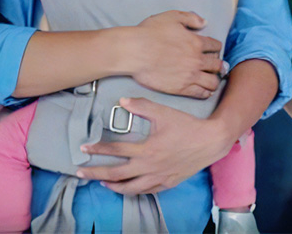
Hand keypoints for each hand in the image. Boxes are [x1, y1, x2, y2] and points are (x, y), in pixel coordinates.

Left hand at [76, 97, 230, 193]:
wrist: (211, 141)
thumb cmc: (188, 125)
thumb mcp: (165, 112)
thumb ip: (143, 106)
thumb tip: (122, 101)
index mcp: (147, 149)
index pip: (115, 150)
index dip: (97, 149)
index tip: (84, 149)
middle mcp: (149, 166)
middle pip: (116, 174)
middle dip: (95, 173)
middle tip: (81, 173)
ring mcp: (158, 177)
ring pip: (130, 188)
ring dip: (113, 186)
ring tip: (102, 182)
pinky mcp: (167, 182)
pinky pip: (146, 191)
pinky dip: (134, 191)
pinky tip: (129, 187)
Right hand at [128, 11, 222, 98]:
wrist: (134, 52)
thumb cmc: (149, 33)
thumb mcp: (172, 17)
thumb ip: (190, 18)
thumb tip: (204, 22)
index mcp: (196, 42)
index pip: (216, 46)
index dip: (216, 48)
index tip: (213, 51)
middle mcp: (197, 59)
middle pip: (217, 65)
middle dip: (219, 65)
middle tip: (217, 67)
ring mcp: (190, 75)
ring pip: (213, 81)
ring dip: (215, 80)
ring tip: (212, 79)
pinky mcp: (181, 88)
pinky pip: (200, 93)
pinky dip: (206, 92)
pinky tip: (205, 91)